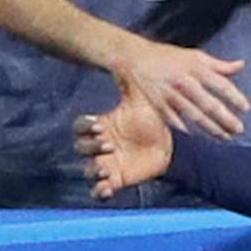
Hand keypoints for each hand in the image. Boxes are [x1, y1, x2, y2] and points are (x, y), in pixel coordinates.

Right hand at [77, 73, 176, 199]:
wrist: (168, 142)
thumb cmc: (150, 119)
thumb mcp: (142, 100)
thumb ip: (130, 82)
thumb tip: (122, 58)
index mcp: (103, 126)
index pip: (81, 126)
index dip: (85, 127)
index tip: (98, 125)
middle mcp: (100, 146)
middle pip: (81, 148)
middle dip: (90, 147)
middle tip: (108, 145)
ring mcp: (107, 164)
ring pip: (88, 170)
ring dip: (93, 171)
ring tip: (105, 170)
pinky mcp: (116, 180)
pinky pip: (100, 190)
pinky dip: (99, 192)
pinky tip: (107, 189)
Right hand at [107, 38, 249, 138]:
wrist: (133, 57)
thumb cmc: (167, 56)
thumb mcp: (194, 55)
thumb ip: (218, 64)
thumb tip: (241, 65)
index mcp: (195, 68)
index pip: (220, 84)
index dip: (235, 97)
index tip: (246, 109)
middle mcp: (184, 82)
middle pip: (209, 104)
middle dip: (225, 119)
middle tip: (239, 129)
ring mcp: (170, 94)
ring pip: (194, 115)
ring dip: (211, 128)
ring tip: (225, 137)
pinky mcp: (157, 104)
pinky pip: (174, 119)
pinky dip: (185, 129)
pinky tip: (197, 137)